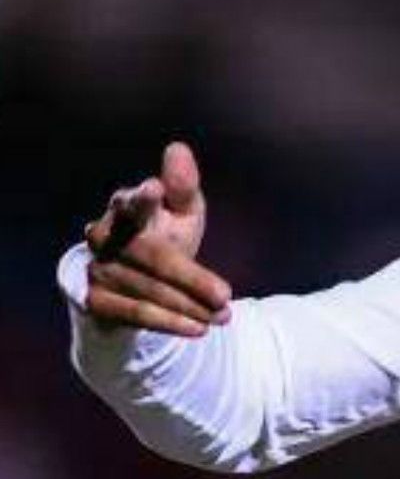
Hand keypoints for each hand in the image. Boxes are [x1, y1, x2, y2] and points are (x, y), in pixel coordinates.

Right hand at [80, 142, 232, 335]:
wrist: (133, 285)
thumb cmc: (163, 237)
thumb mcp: (181, 213)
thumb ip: (183, 187)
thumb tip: (178, 148)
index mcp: (125, 207)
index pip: (132, 201)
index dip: (143, 197)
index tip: (155, 189)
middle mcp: (103, 235)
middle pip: (151, 255)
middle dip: (192, 279)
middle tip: (226, 296)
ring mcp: (97, 268)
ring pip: (147, 289)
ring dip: (189, 306)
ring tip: (223, 317)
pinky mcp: (93, 299)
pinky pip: (135, 313)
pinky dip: (170, 323)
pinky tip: (198, 329)